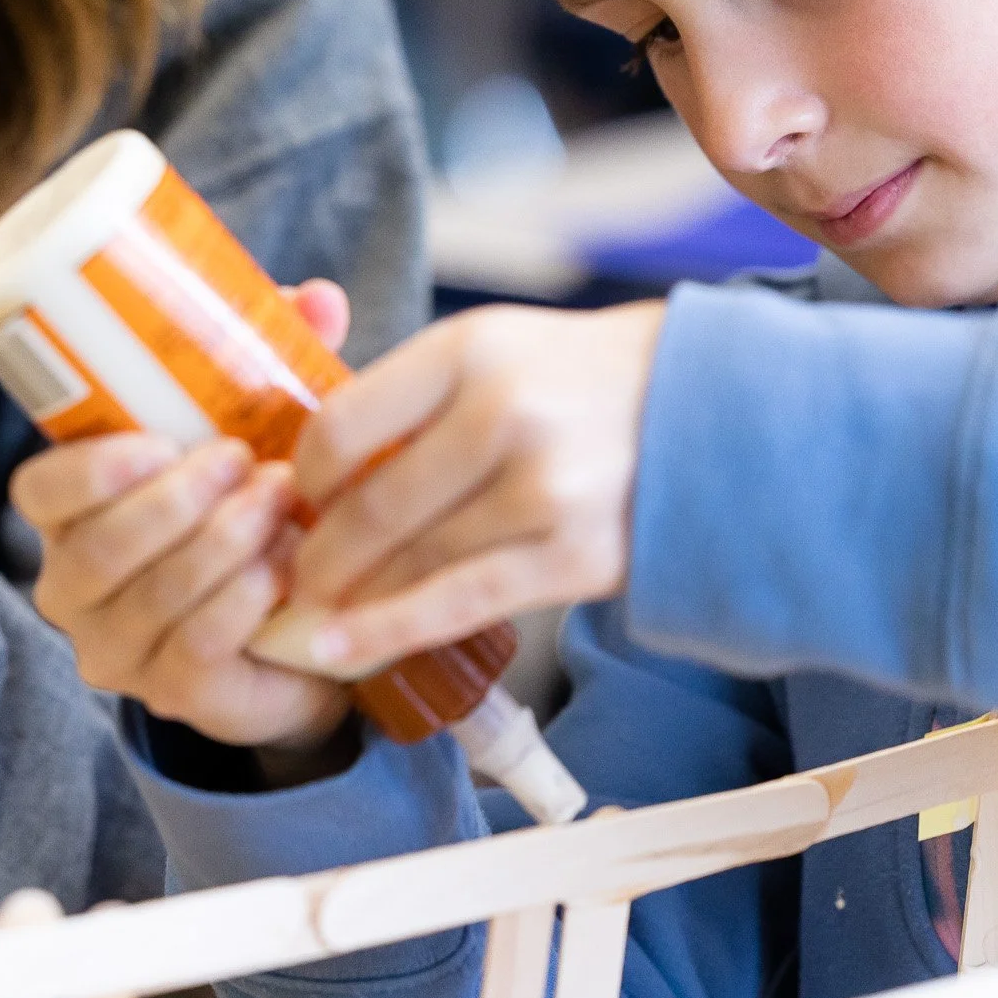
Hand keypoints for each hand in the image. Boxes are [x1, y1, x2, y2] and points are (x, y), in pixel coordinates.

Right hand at [12, 281, 352, 750]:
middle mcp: (73, 587)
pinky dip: (241, 602)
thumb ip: (273, 363)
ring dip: (221, 544)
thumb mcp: (257, 430)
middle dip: (176, 502)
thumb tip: (316, 296)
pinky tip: (282, 570)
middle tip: (247, 461)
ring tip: (280, 503)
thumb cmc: (256, 512)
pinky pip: (194, 649)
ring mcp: (117, 651)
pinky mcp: (172, 697)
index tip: (157, 442)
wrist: (302, 631)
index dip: (87, 471)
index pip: (37, 492)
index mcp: (70, 515)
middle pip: (95, 548)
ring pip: (152, 596)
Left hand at [284, 300, 666, 674]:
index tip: (295, 501)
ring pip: (410, 562)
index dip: (304, 478)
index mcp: (469, 349)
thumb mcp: (493, 351)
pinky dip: (388, 631)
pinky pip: (458, 603)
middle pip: (370, 506)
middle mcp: (504, 413)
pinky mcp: (575, 555)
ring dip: (347, 599)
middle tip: (288, 579)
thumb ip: (410, 399)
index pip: (343, 426)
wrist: (708, 408)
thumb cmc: (575, 383)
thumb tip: (314, 473)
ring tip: (309, 617)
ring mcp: (544, 487)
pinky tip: (339, 648)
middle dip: (316, 556)